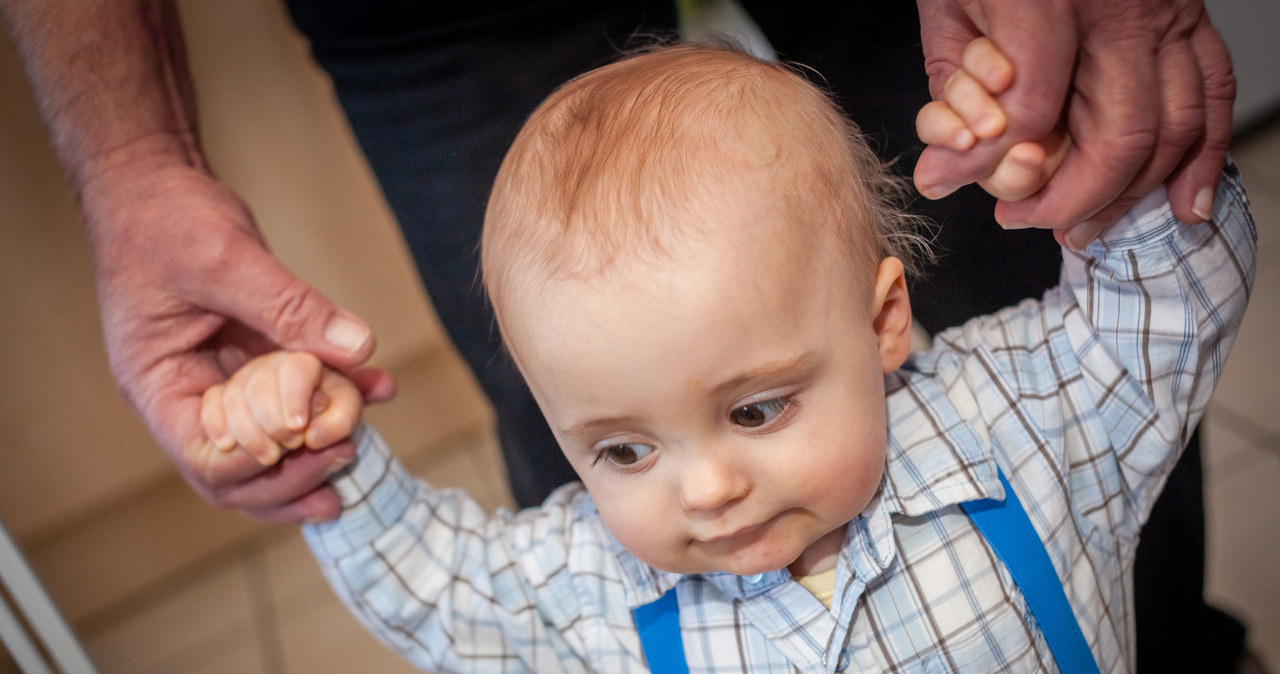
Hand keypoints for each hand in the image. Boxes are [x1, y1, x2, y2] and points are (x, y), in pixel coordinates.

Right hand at [82, 148, 394, 523]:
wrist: (158, 182)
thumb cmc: (164, 219)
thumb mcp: (226, 260)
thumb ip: (289, 307)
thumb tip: (358, 347)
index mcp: (158, 385)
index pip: (204, 457)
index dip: (258, 465)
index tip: (309, 440)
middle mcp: (188, 393)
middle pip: (238, 469)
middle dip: (291, 478)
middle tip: (345, 460)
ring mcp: (222, 377)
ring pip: (272, 438)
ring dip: (318, 446)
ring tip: (363, 447)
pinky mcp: (252, 355)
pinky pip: (297, 390)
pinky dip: (336, 393)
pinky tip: (378, 385)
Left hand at [914, 0, 1234, 248]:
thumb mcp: (948, 5)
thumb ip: (950, 88)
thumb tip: (940, 174)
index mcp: (1047, 0)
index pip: (1032, 112)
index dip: (991, 163)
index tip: (954, 180)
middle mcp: (1121, 10)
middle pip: (1117, 136)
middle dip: (1070, 199)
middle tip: (1023, 219)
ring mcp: (1168, 12)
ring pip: (1171, 128)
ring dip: (1129, 195)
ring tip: (1079, 227)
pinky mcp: (1191, 16)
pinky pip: (1213, 94)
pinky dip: (1202, 158)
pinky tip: (1181, 205)